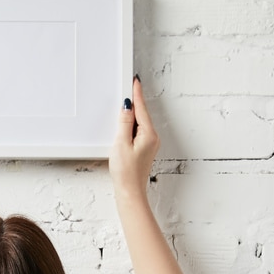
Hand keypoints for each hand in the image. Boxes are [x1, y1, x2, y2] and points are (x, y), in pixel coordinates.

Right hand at [109, 76, 158, 198]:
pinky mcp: (144, 149)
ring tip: (125, 102)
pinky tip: (125, 123)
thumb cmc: (126, 172)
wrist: (130, 191)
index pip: (141, 108)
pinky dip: (132, 124)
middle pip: (142, 114)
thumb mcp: (121, 143)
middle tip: (129, 86)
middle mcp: (152, 137)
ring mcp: (149, 144)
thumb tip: (127, 107)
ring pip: (140, 122)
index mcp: (148, 134)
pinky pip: (139, 130)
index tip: (135, 81)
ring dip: (132, 113)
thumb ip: (124, 123)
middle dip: (135, 101)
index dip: (136, 94)